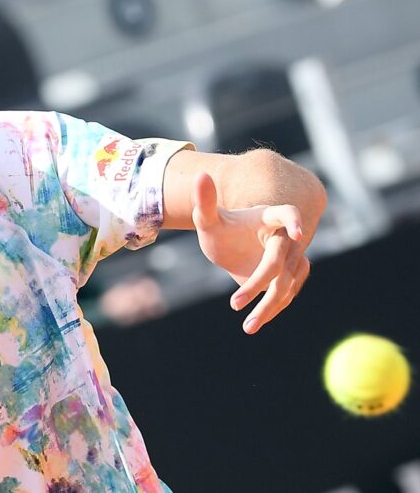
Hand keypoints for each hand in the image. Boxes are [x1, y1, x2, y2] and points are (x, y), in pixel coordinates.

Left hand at [191, 172, 309, 333]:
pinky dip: (273, 309)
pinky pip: (288, 295)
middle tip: (235, 303)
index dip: (295, 221)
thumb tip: (200, 175)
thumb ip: (205, 201)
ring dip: (270, 305)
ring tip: (248, 326)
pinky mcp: (290, 277)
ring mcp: (290, 259)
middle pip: (281, 261)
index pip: (287, 214)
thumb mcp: (206, 220)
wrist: (229, 247)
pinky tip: (255, 323)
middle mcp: (284, 238)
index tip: (299, 231)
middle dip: (260, 283)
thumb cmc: (219, 230)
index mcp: (268, 218)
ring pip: (289, 283)